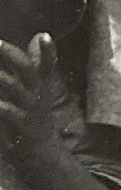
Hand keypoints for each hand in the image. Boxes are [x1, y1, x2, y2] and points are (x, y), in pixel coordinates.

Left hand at [0, 34, 62, 167]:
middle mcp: (36, 94)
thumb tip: (40, 34)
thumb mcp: (38, 89)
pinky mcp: (21, 126)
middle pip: (27, 68)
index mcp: (40, 85)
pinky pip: (7, 111)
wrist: (41, 155)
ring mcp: (29, 110)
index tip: (44, 36)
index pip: (47, 63)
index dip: (47, 51)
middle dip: (10, 54)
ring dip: (1, 76)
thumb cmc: (33, 118)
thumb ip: (38, 64)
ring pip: (14, 86)